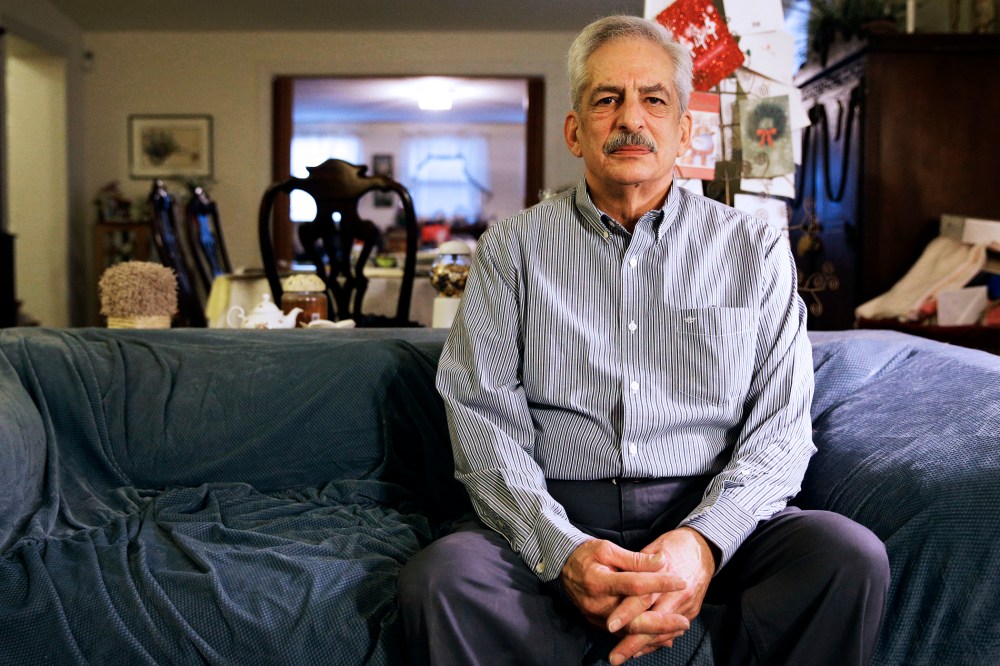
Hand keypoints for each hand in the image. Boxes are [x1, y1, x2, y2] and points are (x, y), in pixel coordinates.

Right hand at [559, 538, 686, 629]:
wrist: (562, 567)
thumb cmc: (586, 554)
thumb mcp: (607, 548)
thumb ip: (634, 558)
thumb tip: (661, 561)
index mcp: (598, 581)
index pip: (634, 585)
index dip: (659, 583)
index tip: (680, 581)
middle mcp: (597, 604)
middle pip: (633, 620)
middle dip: (661, 623)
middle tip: (684, 622)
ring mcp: (596, 617)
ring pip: (629, 632)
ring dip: (655, 634)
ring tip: (677, 630)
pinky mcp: (597, 624)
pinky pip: (623, 635)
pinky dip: (643, 637)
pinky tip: (661, 637)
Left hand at [606, 527, 716, 663]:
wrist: (703, 548)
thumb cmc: (673, 545)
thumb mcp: (654, 548)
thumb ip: (637, 565)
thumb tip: (617, 576)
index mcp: (666, 576)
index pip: (643, 598)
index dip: (626, 612)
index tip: (610, 625)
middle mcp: (678, 595)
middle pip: (653, 623)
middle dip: (633, 642)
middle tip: (615, 657)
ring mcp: (687, 606)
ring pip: (663, 632)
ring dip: (643, 646)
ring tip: (623, 656)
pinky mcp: (691, 612)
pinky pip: (672, 631)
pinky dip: (656, 641)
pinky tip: (640, 649)